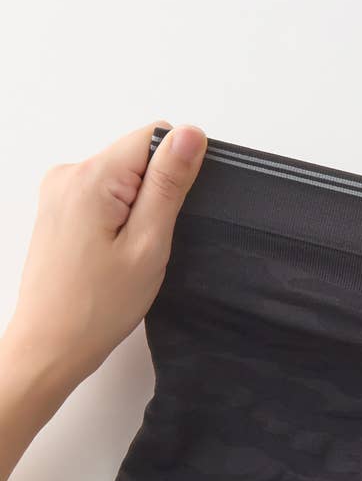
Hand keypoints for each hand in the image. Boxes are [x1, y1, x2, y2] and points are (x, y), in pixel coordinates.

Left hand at [3, 121, 206, 398]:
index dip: (175, 174)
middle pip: (136, 159)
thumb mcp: (148, 244)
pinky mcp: (59, 210)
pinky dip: (120, 223)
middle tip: (147, 244)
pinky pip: (105, 198)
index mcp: (90, 178)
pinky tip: (114, 256)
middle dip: (155, 198)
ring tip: (128, 255)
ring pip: (123, 181)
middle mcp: (67, 175)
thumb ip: (169, 184)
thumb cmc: (96, 306)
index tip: (169, 215)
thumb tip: (190, 135)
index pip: (152, 138)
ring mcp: (59, 192)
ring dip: (137, 214)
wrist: (51, 344)